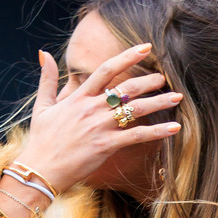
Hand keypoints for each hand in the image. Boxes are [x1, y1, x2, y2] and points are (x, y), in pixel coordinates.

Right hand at [15, 44, 183, 194]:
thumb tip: (43, 53)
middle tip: (164, 77)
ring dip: (159, 102)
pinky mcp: (106, 145)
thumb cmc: (41, 140)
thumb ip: (47, 79)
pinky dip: (158, 131)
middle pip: (126, 88)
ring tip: (177, 97)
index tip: (145, 48)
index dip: (127, 56)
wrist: (40, 169)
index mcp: (78, 97)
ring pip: (135, 109)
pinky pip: (137, 136)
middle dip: (148, 81)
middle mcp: (91, 108)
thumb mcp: (42, 106)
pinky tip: (174, 128)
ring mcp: (100, 126)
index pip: (106, 70)